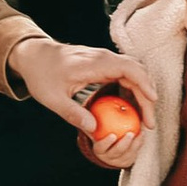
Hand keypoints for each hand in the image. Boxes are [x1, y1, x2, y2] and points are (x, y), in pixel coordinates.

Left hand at [11, 37, 154, 146]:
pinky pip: (124, 74)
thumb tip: (95, 130)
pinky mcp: (102, 64)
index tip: (152, 102)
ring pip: (133, 72)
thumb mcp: (52, 98)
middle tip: (149, 122)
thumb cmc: (41, 74)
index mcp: (95, 63)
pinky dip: (132, 90)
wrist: (34, 55)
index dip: (144, 84)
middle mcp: (103, 57)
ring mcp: (104, 59)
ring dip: (141, 93)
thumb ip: (73, 114)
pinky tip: (129, 109)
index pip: (129, 68)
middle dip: (147, 96)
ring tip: (143, 118)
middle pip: (137, 72)